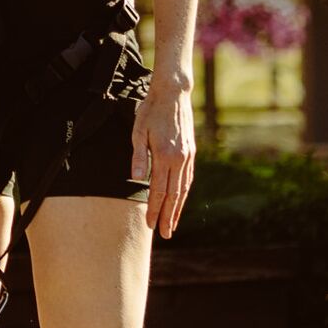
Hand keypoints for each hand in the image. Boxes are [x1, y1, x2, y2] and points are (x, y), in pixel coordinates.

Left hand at [135, 72, 194, 238]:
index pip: (158, 190)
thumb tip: (136, 179)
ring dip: (178, 208)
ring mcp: (188, 157)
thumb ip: (138, 156)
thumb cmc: (151, 110)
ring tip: (173, 224)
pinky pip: (188, 178)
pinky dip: (184, 193)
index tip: (150, 224)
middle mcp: (180, 159)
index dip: (154, 209)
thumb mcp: (138, 131)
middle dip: (169, 216)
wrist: (174, 93)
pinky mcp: (192, 153)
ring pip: (184, 189)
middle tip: (165, 234)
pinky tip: (180, 201)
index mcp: (166, 156)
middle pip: (174, 195)